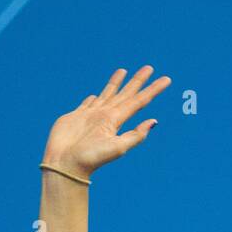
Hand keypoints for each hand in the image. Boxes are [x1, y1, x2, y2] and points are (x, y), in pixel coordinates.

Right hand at [42, 64, 170, 179]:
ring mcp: (91, 115)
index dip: (152, 90)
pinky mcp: (76, 116)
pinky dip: (93, 98)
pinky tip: (95, 95)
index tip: (166, 80)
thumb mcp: (117, 147)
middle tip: (149, 68)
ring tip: (124, 71)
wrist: (65, 164)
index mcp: (116, 120)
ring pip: (107, 94)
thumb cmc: (90, 158)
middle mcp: (106, 116)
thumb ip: (135, 135)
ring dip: (116, 83)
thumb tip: (154, 121)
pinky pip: (87, 104)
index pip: (139, 101)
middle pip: (126, 94)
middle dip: (137, 81)